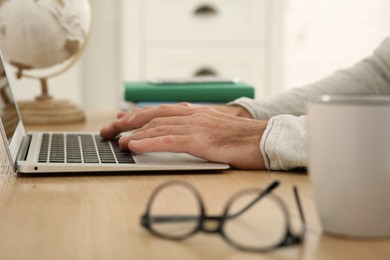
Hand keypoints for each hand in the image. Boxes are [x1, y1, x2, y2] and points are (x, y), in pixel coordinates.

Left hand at [100, 103, 266, 168]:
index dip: (138, 115)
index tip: (120, 121)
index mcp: (196, 112)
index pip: (160, 111)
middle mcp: (193, 115)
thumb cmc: (243, 138)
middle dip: (128, 123)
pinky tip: (134, 146)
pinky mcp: (201, 141)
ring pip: (158, 126)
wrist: (265, 139)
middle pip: (153, 116)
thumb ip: (197, 127)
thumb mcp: (216, 127)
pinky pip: (169, 140)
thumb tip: (179, 134)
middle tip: (108, 130)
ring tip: (116, 141)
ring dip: (134, 134)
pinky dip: (149, 142)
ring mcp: (197, 127)